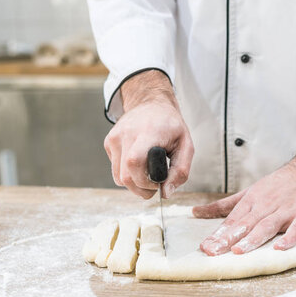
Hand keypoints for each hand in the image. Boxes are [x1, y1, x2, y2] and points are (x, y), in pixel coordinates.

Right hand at [104, 70, 193, 198]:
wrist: (152, 104)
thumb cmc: (171, 126)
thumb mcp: (186, 145)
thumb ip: (180, 171)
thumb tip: (166, 193)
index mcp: (148, 132)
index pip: (134, 162)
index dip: (145, 181)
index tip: (158, 183)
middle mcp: (127, 133)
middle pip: (125, 176)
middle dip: (141, 189)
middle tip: (154, 188)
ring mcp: (115, 137)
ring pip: (118, 177)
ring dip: (134, 184)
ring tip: (147, 177)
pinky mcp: (109, 142)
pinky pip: (115, 169)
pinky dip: (127, 173)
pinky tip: (139, 164)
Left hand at [192, 141, 295, 254]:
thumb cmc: (279, 184)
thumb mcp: (248, 192)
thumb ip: (223, 205)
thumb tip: (196, 212)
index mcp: (251, 201)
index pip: (231, 220)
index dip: (218, 234)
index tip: (205, 247)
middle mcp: (266, 205)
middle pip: (245, 224)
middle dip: (228, 238)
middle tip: (214, 251)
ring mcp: (285, 211)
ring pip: (267, 226)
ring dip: (252, 239)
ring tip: (239, 250)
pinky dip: (289, 239)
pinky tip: (280, 248)